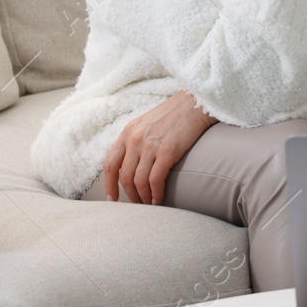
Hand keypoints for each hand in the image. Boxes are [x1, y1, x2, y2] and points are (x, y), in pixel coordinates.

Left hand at [102, 90, 216, 204]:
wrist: (196, 102)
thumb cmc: (175, 114)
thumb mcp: (147, 124)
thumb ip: (136, 141)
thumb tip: (132, 164)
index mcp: (127, 132)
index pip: (110, 164)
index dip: (109, 185)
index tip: (113, 199)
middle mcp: (135, 139)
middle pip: (124, 176)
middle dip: (130, 195)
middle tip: (138, 205)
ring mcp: (150, 145)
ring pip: (138, 181)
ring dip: (143, 197)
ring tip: (150, 204)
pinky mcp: (167, 151)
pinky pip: (155, 179)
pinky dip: (156, 193)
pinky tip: (160, 199)